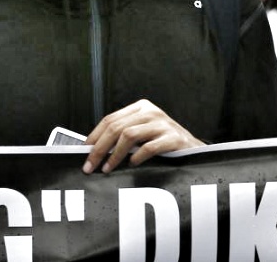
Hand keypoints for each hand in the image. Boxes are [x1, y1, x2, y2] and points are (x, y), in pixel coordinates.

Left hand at [82, 99, 203, 173]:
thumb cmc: (162, 142)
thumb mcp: (143, 132)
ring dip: (114, 155)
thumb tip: (92, 149)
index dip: (94, 137)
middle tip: (90, 166)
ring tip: (107, 168)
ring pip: (129, 135)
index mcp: (141, 108)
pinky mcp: (174, 138)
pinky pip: (149, 147)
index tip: (84, 153)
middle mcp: (152, 112)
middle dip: (99, 149)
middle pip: (116, 127)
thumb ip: (122, 135)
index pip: (110, 119)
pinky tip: (132, 164)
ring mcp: (164, 124)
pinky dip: (137, 157)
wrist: (192, 149)